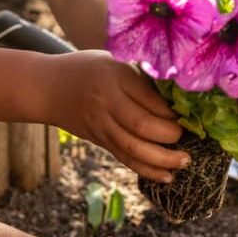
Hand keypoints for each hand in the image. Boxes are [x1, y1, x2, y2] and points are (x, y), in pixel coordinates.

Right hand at [47, 51, 187, 182]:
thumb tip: (182, 98)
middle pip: (142, 126)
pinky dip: (147, 170)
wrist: (47, 88)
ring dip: (162, 159)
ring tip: (184, 162)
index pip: (149, 99)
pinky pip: (125, 158)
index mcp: (115, 76)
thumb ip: (142, 77)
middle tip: (188, 138)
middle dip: (170, 136)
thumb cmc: (88, 69)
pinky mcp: (99, 140)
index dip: (172, 112)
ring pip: (133, 148)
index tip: (190, 115)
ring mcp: (101, 125)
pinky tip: (167, 175)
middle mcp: (107, 102)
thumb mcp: (114, 61)